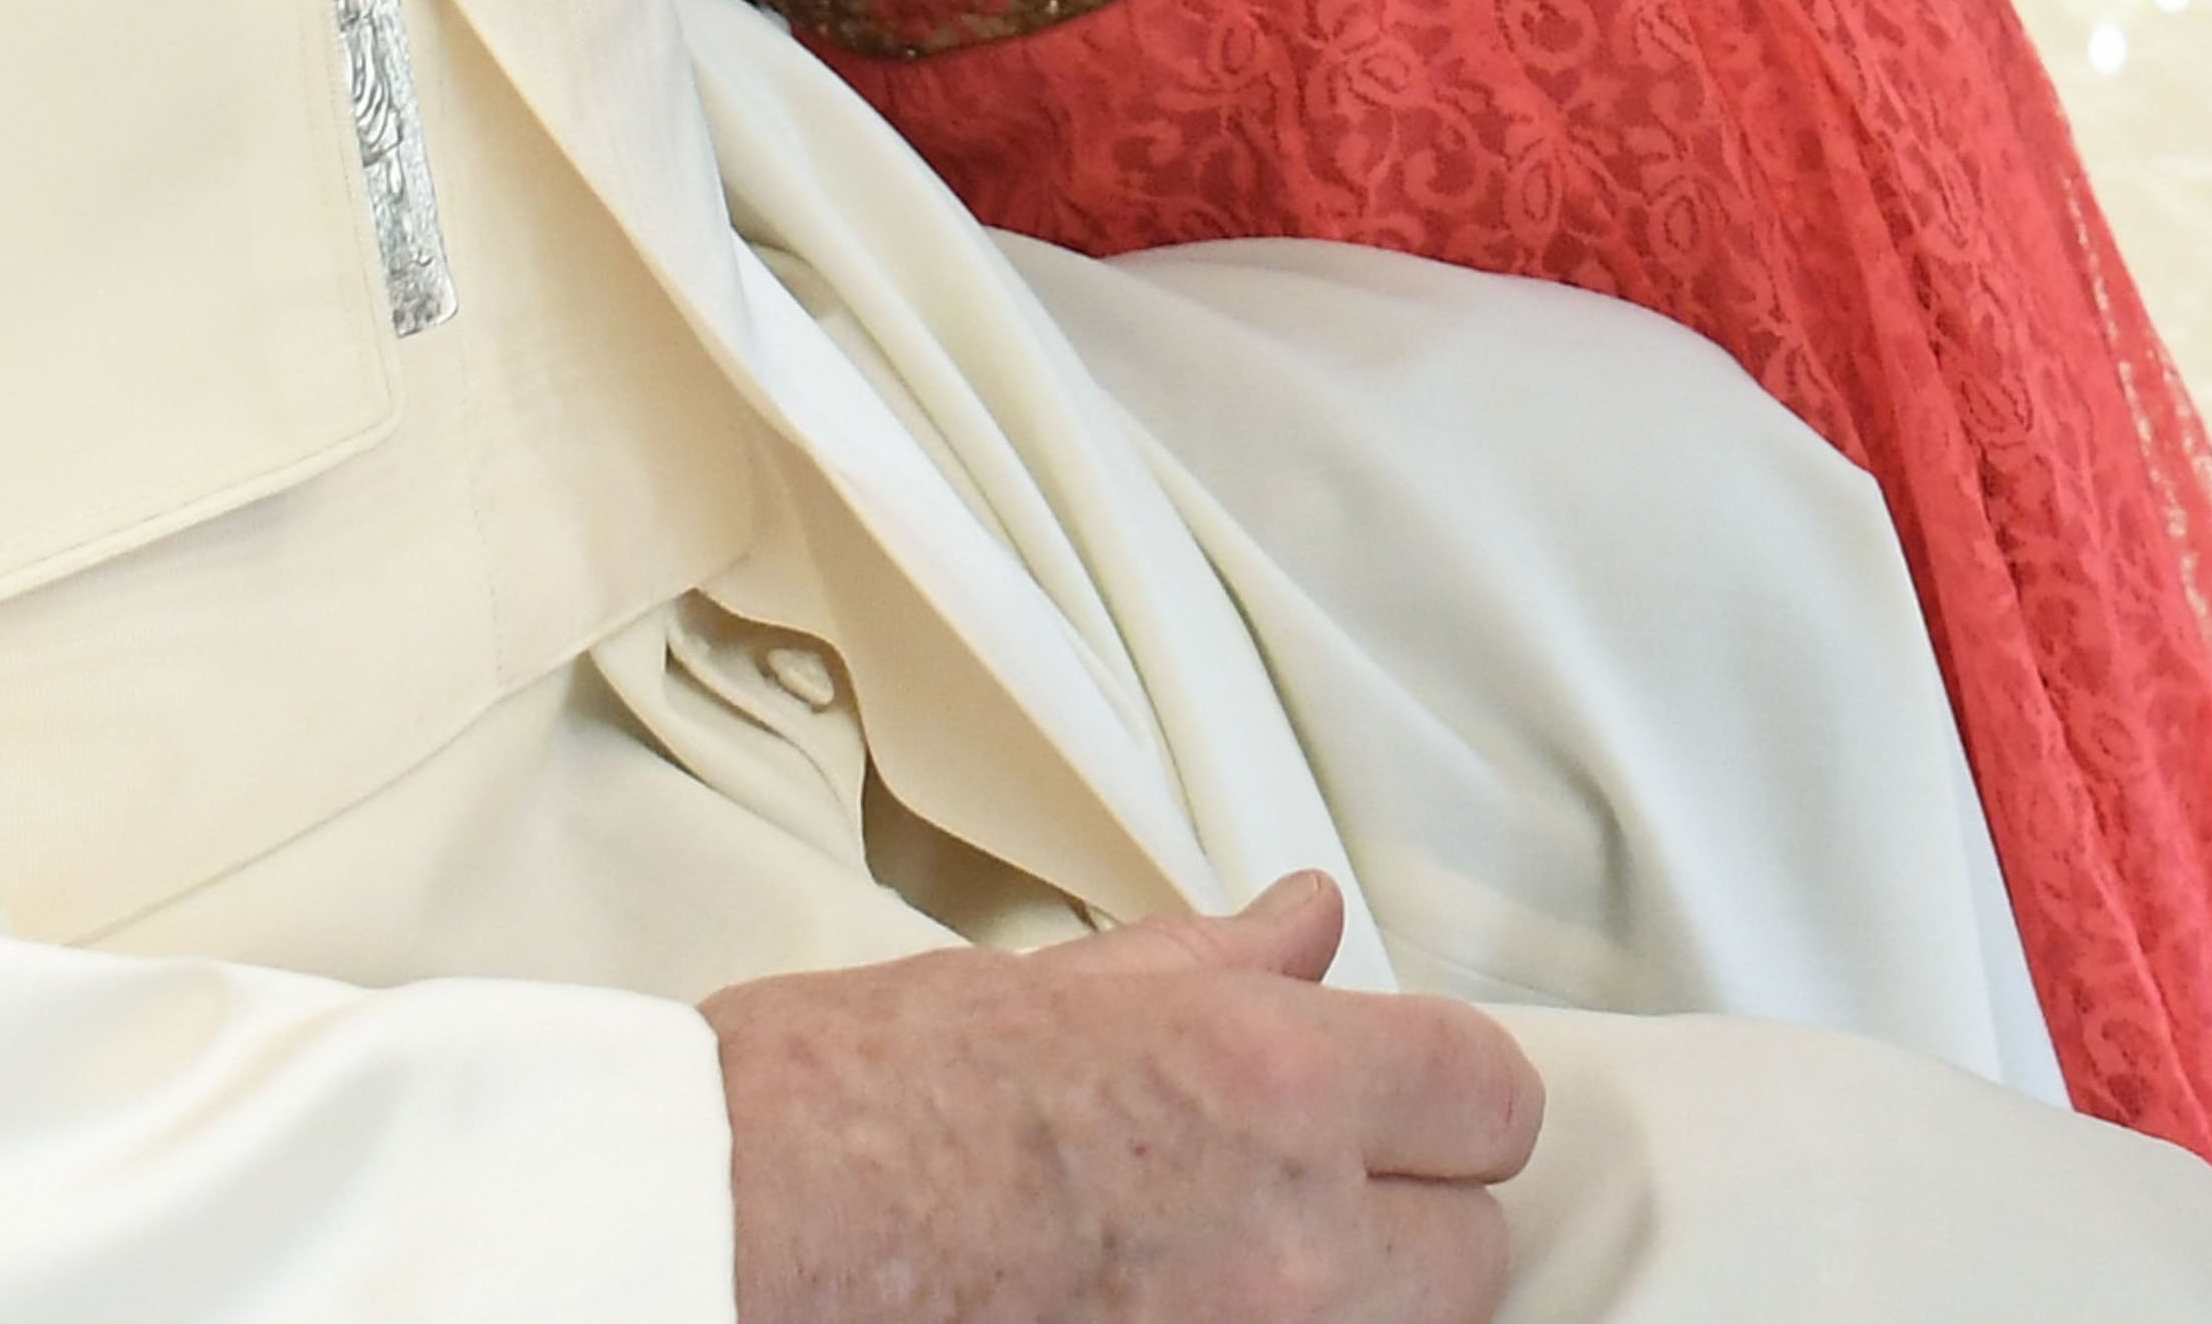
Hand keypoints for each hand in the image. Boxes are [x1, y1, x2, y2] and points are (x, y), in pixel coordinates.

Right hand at [710, 877, 1533, 1323]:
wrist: (722, 1241)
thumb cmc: (833, 1116)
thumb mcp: (1033, 992)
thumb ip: (1204, 970)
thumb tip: (1305, 926)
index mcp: (1264, 1082)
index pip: (1489, 1095)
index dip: (1442, 1093)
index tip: (1400, 1097)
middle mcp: (1288, 1243)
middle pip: (1473, 1251)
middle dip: (1405, 1218)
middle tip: (1299, 1192)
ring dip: (1342, 1301)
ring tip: (1217, 1260)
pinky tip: (1169, 1310)